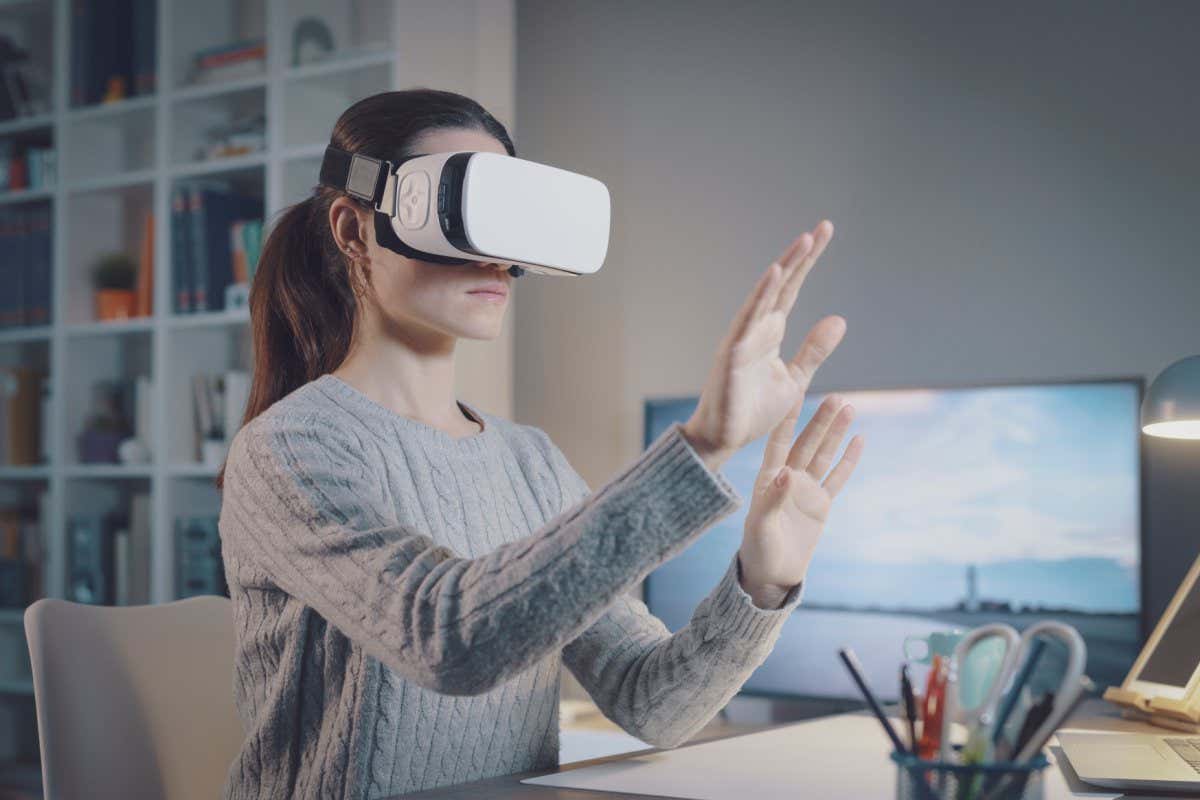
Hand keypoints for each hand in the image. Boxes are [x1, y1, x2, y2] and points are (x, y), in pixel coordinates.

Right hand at [681, 221, 845, 470]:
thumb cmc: (754, 410)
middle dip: (801, 256)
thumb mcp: (795, 379)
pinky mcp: (732, 353)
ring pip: (765, 295)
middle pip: (782, 284)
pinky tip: (774, 274)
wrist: (725, 439)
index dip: (807, 263)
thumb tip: (840, 319)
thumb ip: (814, 350)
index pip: (793, 289)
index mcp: (770, 332)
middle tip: (823, 228)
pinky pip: (747, 319)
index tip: (824, 233)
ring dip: (784, 268)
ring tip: (804, 241)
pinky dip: (760, 296)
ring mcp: (742, 338)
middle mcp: (756, 328)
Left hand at [737, 393, 863, 607]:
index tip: (795, 393)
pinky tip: (858, 439)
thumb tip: (787, 472)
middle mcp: (788, 478)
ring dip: (835, 433)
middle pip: (807, 443)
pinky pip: (838, 477)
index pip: (779, 441)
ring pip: (824, 455)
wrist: (772, 574)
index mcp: (768, 478)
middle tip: (837, 397)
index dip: (788, 418)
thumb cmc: (758, 550)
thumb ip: (773, 499)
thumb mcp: (761, 526)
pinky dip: (848, 460)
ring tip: (849, 407)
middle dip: (821, 421)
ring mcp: (806, 489)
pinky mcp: (821, 504)